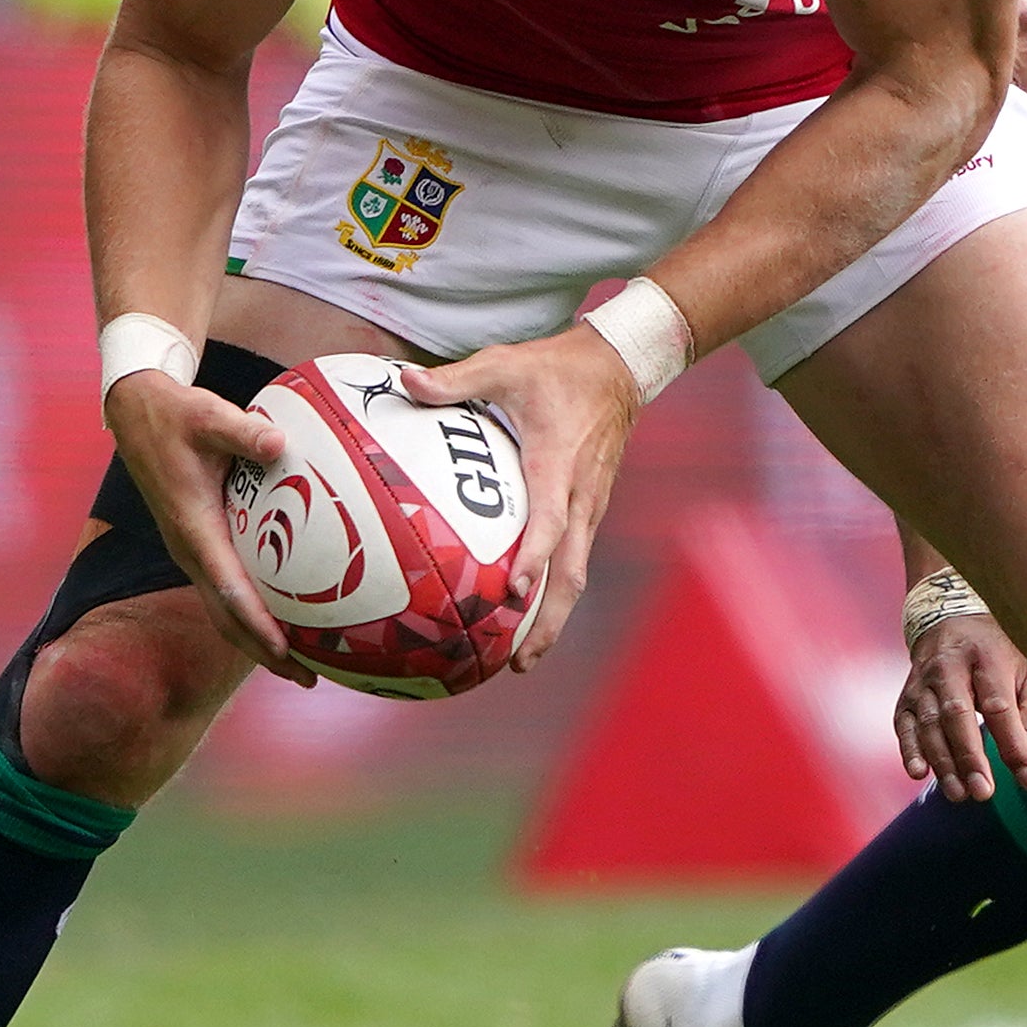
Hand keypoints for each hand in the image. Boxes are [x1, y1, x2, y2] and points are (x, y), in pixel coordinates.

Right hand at [106, 366, 312, 685]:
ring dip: (261, 639)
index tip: (284, 650)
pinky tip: (290, 618)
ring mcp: (193, 550)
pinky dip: (255, 612)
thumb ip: (243, 431)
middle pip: (227, 616)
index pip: (227, 587)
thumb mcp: (208, 416)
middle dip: (265, 650)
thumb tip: (281, 443)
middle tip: (309, 678)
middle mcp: (190, 549)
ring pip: (226, 609)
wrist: (137, 414)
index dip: (256, 622)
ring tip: (305, 665)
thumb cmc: (177, 415)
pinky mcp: (200, 544)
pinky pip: (229, 589)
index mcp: (192, 528)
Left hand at [398, 323, 641, 672]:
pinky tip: (528, 614)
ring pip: (576, 573)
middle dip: (548, 621)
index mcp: (559, 466)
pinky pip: (574, 559)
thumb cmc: (557, 369)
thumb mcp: (505, 364)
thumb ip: (455, 379)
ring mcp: (589, 507)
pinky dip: (556, 593)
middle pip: (571, 573)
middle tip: (519, 662)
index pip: (550, 521)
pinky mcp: (589, 509)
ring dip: (553, 618)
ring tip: (522, 659)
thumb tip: (406, 381)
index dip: (534, 557)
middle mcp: (581, 496)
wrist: (620, 368)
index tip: (515, 591)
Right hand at [895, 610, 1026, 801]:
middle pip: (957, 715)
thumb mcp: (1023, 670)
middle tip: (983, 792)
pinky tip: (919, 773)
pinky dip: (910, 751)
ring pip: (929, 725)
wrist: (949, 620)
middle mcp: (949, 668)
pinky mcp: (906, 698)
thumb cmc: (995, 652)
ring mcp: (922, 682)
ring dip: (943, 763)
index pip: (1000, 706)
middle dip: (969, 757)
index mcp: (987, 658)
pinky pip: (904, 727)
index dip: (1013, 744)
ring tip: (959, 793)